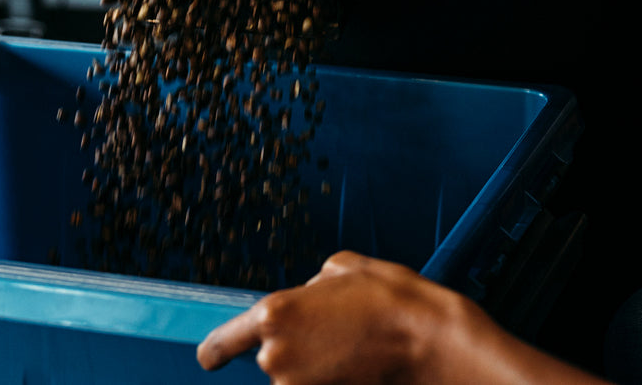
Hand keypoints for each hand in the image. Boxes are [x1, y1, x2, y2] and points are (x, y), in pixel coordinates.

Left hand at [196, 250, 477, 383]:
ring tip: (356, 349)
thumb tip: (307, 297)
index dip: (215, 353)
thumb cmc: (392, 300)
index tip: (213, 359)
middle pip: (270, 357)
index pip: (219, 345)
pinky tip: (359, 367)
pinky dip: (332, 380)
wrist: (428, 342)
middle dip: (297, 347)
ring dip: (316, 367)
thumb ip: (311, 286)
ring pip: (294, 377)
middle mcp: (275, 356)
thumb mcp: (346, 268)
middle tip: (338, 334)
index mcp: (274, 313)